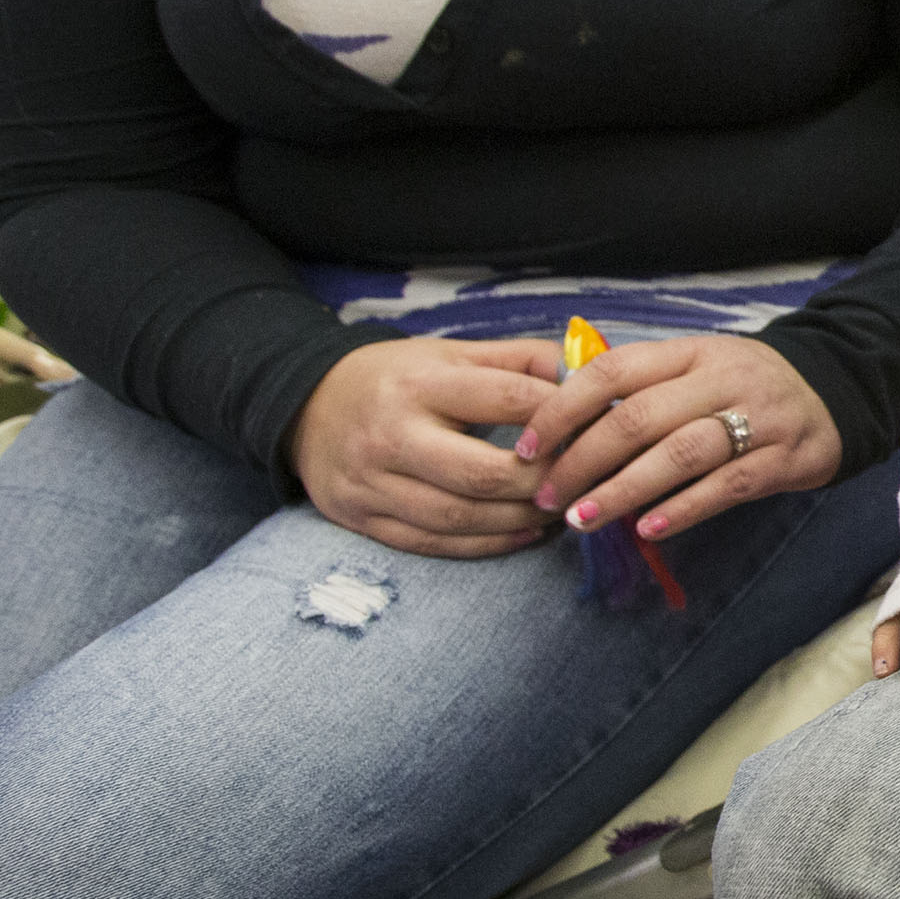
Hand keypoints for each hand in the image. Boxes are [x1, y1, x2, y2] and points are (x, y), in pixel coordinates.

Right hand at [292, 337, 560, 555]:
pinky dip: (485, 545)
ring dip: (519, 521)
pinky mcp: (362, 518)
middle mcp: (392, 434)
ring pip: (459, 517)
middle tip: (579, 481)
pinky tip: (521, 534)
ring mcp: (372, 482)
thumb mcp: (450, 354)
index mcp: (420, 383)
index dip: (558, 417)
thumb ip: (518, 360)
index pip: (506, 399)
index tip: (593, 427)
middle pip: (483, 473)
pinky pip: (433, 543)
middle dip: (542, 482)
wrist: (306, 406)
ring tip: (558, 511)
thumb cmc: (396, 378)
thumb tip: (585, 369)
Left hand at [519, 333, 843, 543]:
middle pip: (639, 417)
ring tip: (583, 520)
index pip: (612, 371)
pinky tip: (649, 529)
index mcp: (689, 351)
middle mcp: (721, 378)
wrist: (833, 393)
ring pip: (679, 453)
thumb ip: (641, 390)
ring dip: (623, 491)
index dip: (562, 409)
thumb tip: (563, 431)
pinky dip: (683, 509)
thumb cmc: (744, 387)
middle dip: (583, 460)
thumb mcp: (696, 369)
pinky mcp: (784, 458)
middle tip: (548, 496)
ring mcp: (757, 417)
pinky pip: (726, 486)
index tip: (528, 447)